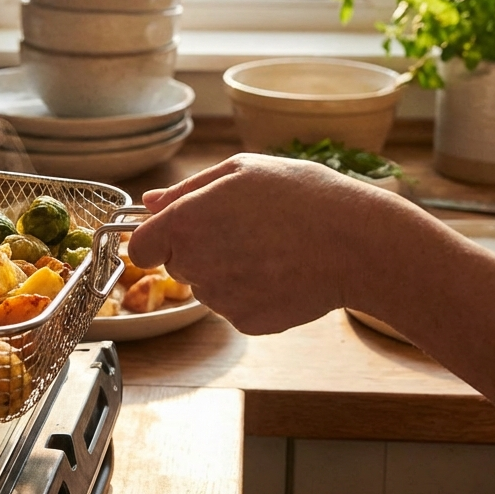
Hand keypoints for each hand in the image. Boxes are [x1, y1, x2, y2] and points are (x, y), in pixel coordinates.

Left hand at [127, 153, 417, 334]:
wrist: (355, 245)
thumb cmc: (302, 197)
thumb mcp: (242, 171)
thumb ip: (186, 189)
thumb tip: (149, 203)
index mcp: (185, 223)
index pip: (139, 248)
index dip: (155, 239)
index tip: (179, 232)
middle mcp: (195, 265)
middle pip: (176, 266)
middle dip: (197, 250)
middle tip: (244, 230)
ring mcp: (220, 299)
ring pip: (207, 287)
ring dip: (226, 270)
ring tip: (270, 248)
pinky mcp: (245, 322)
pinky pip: (235, 306)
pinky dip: (251, 292)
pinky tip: (280, 271)